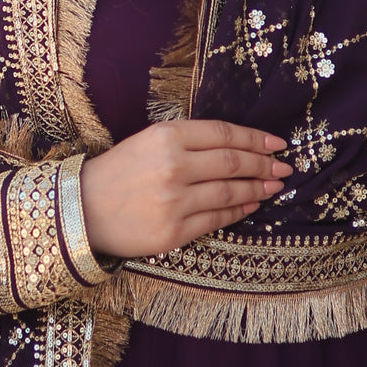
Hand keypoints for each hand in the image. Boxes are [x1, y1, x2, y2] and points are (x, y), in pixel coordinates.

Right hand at [80, 119, 292, 259]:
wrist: (81, 210)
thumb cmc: (118, 171)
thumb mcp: (148, 140)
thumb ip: (188, 140)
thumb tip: (236, 146)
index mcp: (167, 136)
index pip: (225, 134)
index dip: (256, 138)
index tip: (277, 142)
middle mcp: (174, 166)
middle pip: (233, 162)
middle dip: (264, 164)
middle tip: (285, 166)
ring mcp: (175, 201)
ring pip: (230, 192)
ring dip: (259, 188)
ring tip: (275, 185)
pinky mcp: (174, 232)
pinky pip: (217, 219)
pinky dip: (239, 211)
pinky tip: (251, 205)